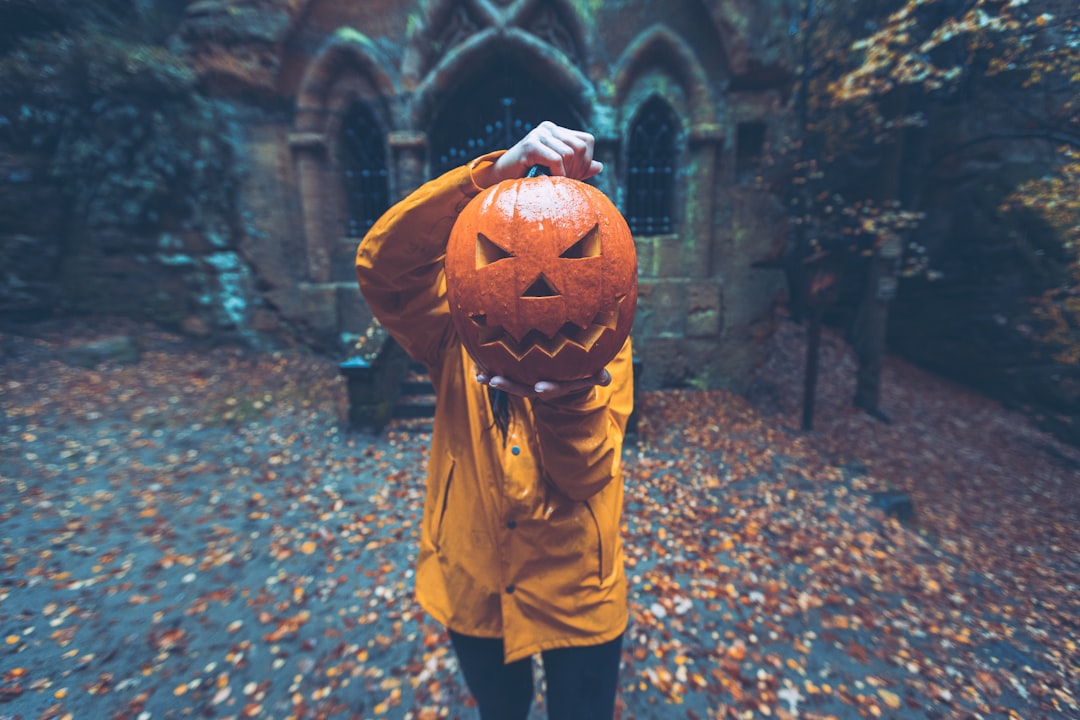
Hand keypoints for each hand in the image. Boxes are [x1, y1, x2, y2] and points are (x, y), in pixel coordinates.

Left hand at [475, 365, 611, 400]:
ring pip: (510, 383)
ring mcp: (527, 382)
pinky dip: (490, 371)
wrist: (565, 379)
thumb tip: (606, 378)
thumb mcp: (591, 374)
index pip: (552, 387)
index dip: (546, 387)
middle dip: (509, 385)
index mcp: (557, 385)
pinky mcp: (517, 376)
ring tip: (481, 376)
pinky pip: (502, 373)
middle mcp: (539, 386)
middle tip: (495, 380)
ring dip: (495, 380)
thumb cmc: (580, 371)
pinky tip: (477, 368)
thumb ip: (598, 376)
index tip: (540, 387)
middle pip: (523, 389)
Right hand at [491, 121, 602, 182]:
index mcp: (556, 130)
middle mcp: (548, 128)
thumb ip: (578, 168)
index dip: (585, 162)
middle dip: (577, 169)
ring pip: (569, 154)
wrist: (501, 180)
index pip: (587, 141)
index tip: (574, 177)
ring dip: (566, 174)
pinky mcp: (530, 145)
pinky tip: (549, 180)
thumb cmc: (529, 176)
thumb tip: (600, 166)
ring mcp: (538, 134)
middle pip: (581, 147)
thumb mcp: (558, 172)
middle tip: (565, 182)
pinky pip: (556, 159)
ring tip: (555, 182)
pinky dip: (558, 174)